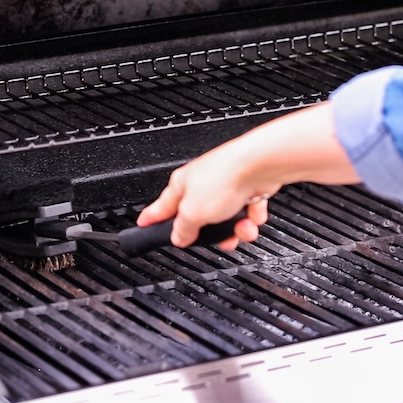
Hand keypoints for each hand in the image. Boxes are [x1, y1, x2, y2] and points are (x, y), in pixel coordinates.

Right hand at [137, 101, 360, 249]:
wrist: (260, 163)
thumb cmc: (224, 178)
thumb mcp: (193, 213)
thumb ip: (183, 229)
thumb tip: (178, 237)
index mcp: (181, 185)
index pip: (160, 207)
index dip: (151, 219)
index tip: (143, 226)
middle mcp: (202, 183)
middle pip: (200, 218)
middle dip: (213, 233)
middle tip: (218, 239)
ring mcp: (226, 184)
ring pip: (226, 218)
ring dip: (236, 229)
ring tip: (242, 229)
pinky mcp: (248, 187)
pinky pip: (246, 212)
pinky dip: (251, 217)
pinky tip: (253, 216)